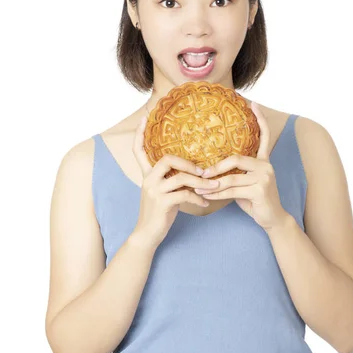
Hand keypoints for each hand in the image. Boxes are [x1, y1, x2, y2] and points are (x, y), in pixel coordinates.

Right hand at [132, 115, 221, 248]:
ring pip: (181, 177)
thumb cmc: (159, 213)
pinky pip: (185, 194)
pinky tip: (204, 203)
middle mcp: (148, 179)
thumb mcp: (163, 192)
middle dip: (189, 163)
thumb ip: (172, 180)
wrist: (147, 235)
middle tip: (204, 171)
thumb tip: (194, 170)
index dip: (139, 134)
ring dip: (201, 182)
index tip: (144, 117)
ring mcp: (154, 191)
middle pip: (168, 159)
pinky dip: (198, 198)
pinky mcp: (162, 203)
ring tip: (214, 186)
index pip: (138, 150)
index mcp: (147, 174)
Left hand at [194, 102, 289, 231]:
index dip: (260, 119)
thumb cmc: (255, 200)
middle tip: (201, 174)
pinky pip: (232, 190)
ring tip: (198, 187)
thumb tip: (209, 168)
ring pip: (231, 178)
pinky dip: (217, 194)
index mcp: (264, 160)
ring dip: (212, 184)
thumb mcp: (244, 183)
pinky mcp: (260, 190)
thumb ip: (234, 173)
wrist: (272, 219)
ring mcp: (265, 177)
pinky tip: (206, 196)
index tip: (253, 102)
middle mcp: (266, 165)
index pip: (264, 135)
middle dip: (216, 167)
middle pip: (236, 159)